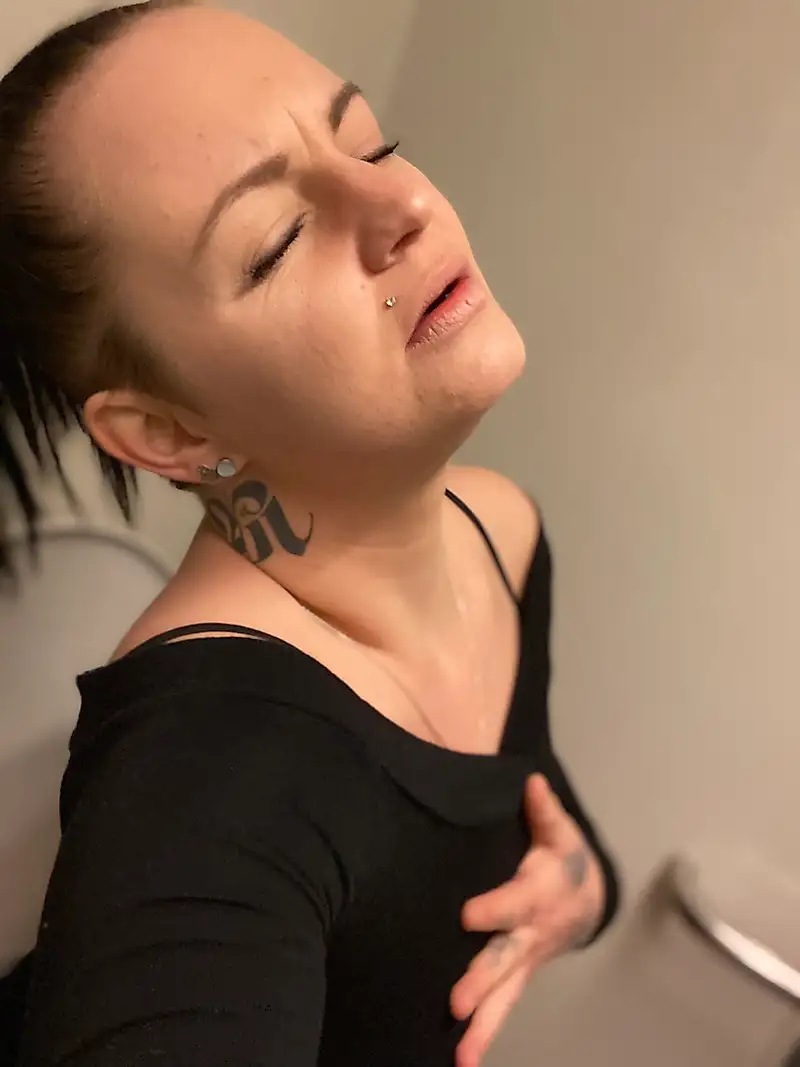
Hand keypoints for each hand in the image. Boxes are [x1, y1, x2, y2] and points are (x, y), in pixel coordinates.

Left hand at [450, 774, 604, 1066]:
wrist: (589, 898)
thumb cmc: (565, 858)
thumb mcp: (560, 831)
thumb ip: (543, 810)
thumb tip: (531, 781)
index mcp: (541, 894)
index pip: (514, 904)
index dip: (493, 908)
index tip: (466, 914)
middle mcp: (531, 934)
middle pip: (505, 960)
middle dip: (482, 982)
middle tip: (456, 1003)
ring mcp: (524, 961)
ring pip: (504, 997)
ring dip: (482, 1029)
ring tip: (461, 1059)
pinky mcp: (517, 975)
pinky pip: (502, 1007)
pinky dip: (484, 1036)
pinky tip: (460, 1060)